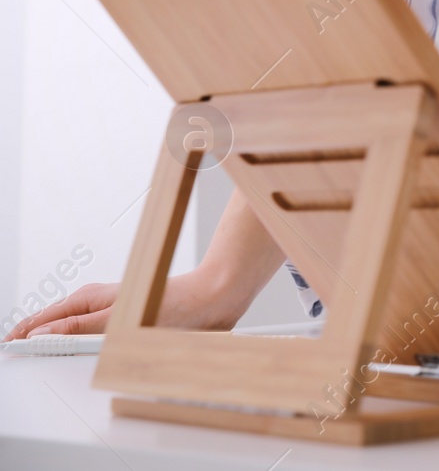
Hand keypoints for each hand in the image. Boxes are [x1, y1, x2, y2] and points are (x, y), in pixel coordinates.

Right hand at [3, 269, 242, 340]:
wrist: (211, 299)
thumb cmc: (172, 302)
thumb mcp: (119, 318)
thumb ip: (80, 327)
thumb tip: (43, 334)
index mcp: (89, 298)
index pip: (45, 318)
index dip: (24, 333)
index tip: (7, 346)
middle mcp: (97, 302)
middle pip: (54, 321)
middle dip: (32, 333)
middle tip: (11, 347)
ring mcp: (110, 310)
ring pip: (71, 325)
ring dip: (53, 336)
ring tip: (32, 347)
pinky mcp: (125, 319)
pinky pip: (90, 331)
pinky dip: (75, 339)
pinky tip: (73, 346)